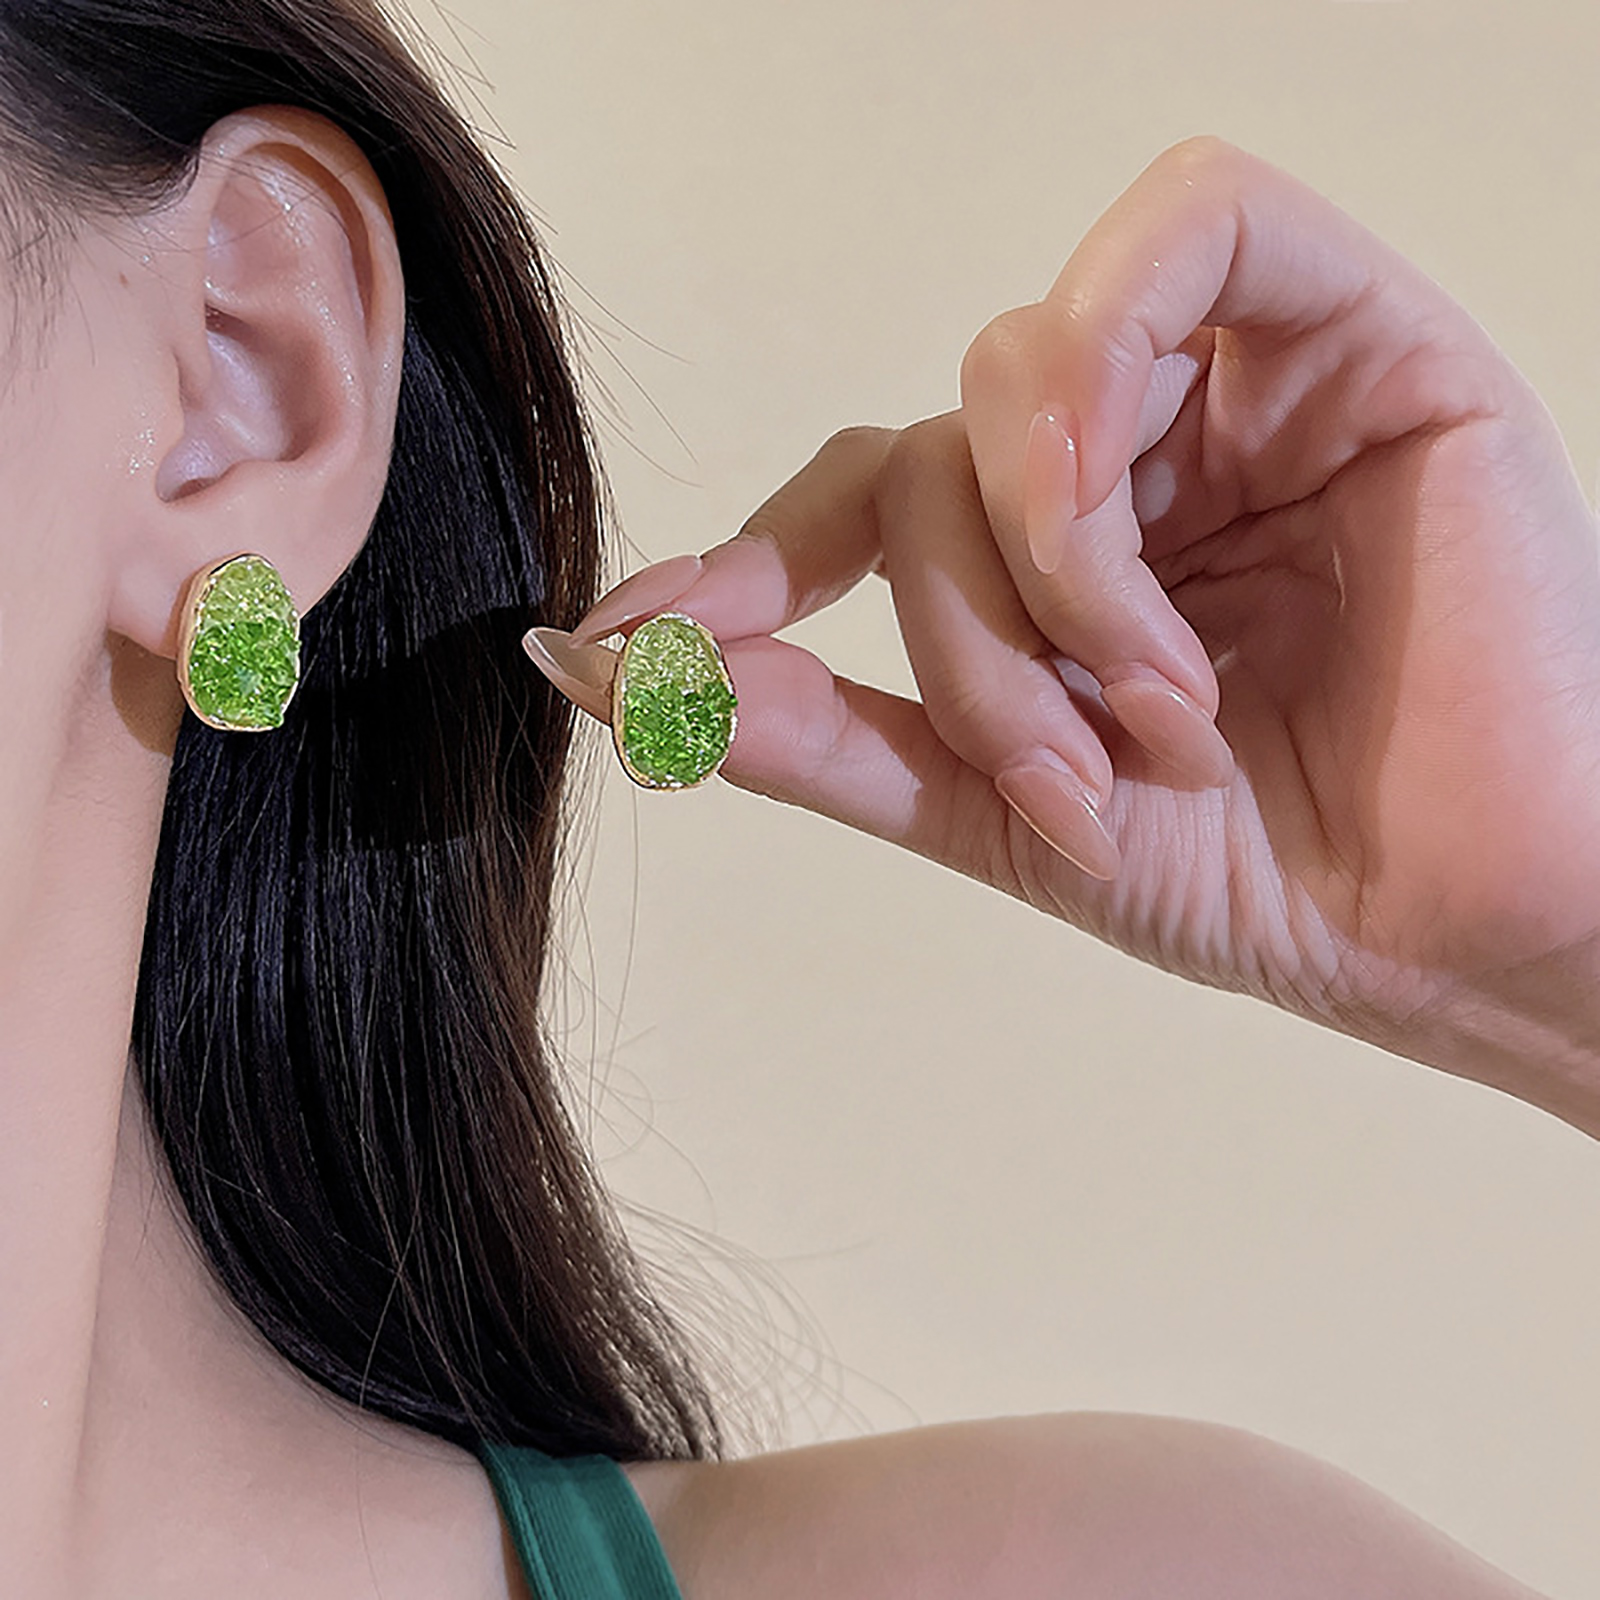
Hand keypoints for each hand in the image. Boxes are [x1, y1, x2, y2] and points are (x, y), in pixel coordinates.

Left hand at [528, 136, 1599, 1136]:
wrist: (1454, 925)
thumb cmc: (1260, 875)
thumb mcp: (989, 809)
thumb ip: (811, 736)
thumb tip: (615, 676)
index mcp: (1064, 552)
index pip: (870, 491)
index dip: (748, 556)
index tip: (624, 645)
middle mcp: (1140, 456)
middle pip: (928, 454)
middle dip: (956, 633)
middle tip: (1049, 771)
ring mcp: (1237, 388)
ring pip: (1019, 369)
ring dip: (1042, 567)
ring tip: (1149, 710)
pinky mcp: (1354, 331)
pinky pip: (1182, 239)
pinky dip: (1110, 419)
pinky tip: (1152, 574)